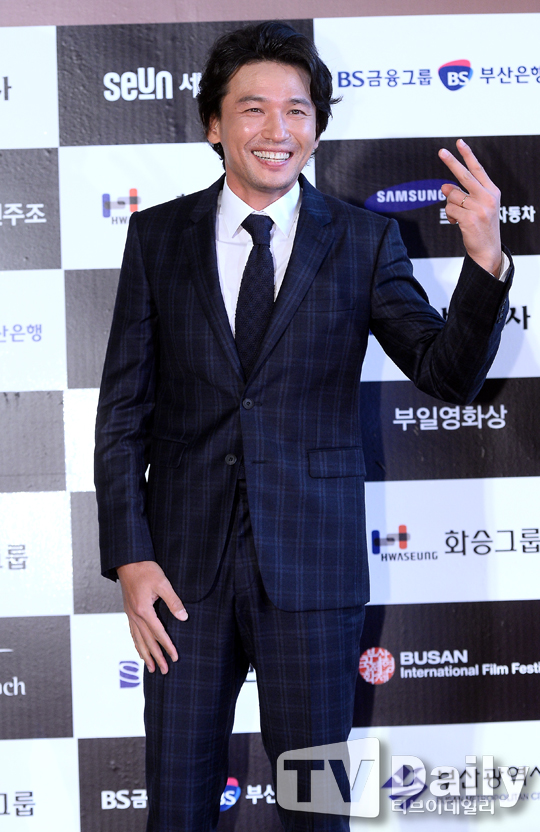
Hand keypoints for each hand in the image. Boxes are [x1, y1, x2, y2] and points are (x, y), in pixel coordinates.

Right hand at [117, 560, 187, 673]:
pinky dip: (137, 643)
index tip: (175, 657)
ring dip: (145, 654)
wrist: (128, 561)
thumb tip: (183, 617)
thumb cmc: (145, 570)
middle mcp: (135, 616)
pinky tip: (140, 649)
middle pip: (147, 641)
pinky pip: (132, 632)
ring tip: (150, 668)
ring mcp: (130, 614)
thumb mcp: (163, 583)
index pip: (159, 633)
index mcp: (144, 610)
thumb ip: (173, 601)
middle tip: (164, 670)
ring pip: (138, 639)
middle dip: (156, 657)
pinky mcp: (129, 611)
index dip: (168, 646)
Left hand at [439, 139, 501, 276]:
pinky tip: (456, 223)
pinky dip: (450, 216)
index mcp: (492, 192)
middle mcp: (487, 197)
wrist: (488, 250)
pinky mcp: (470, 218)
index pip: (478, 169)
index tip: (459, 143)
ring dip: (450, 206)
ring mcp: (479, 208)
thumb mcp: (479, 208)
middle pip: (464, 175)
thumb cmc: (482, 228)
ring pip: (452, 196)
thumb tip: (445, 187)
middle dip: (451, 162)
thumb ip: (464, 195)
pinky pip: (449, 210)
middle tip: (441, 151)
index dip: (468, 155)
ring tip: (459, 215)